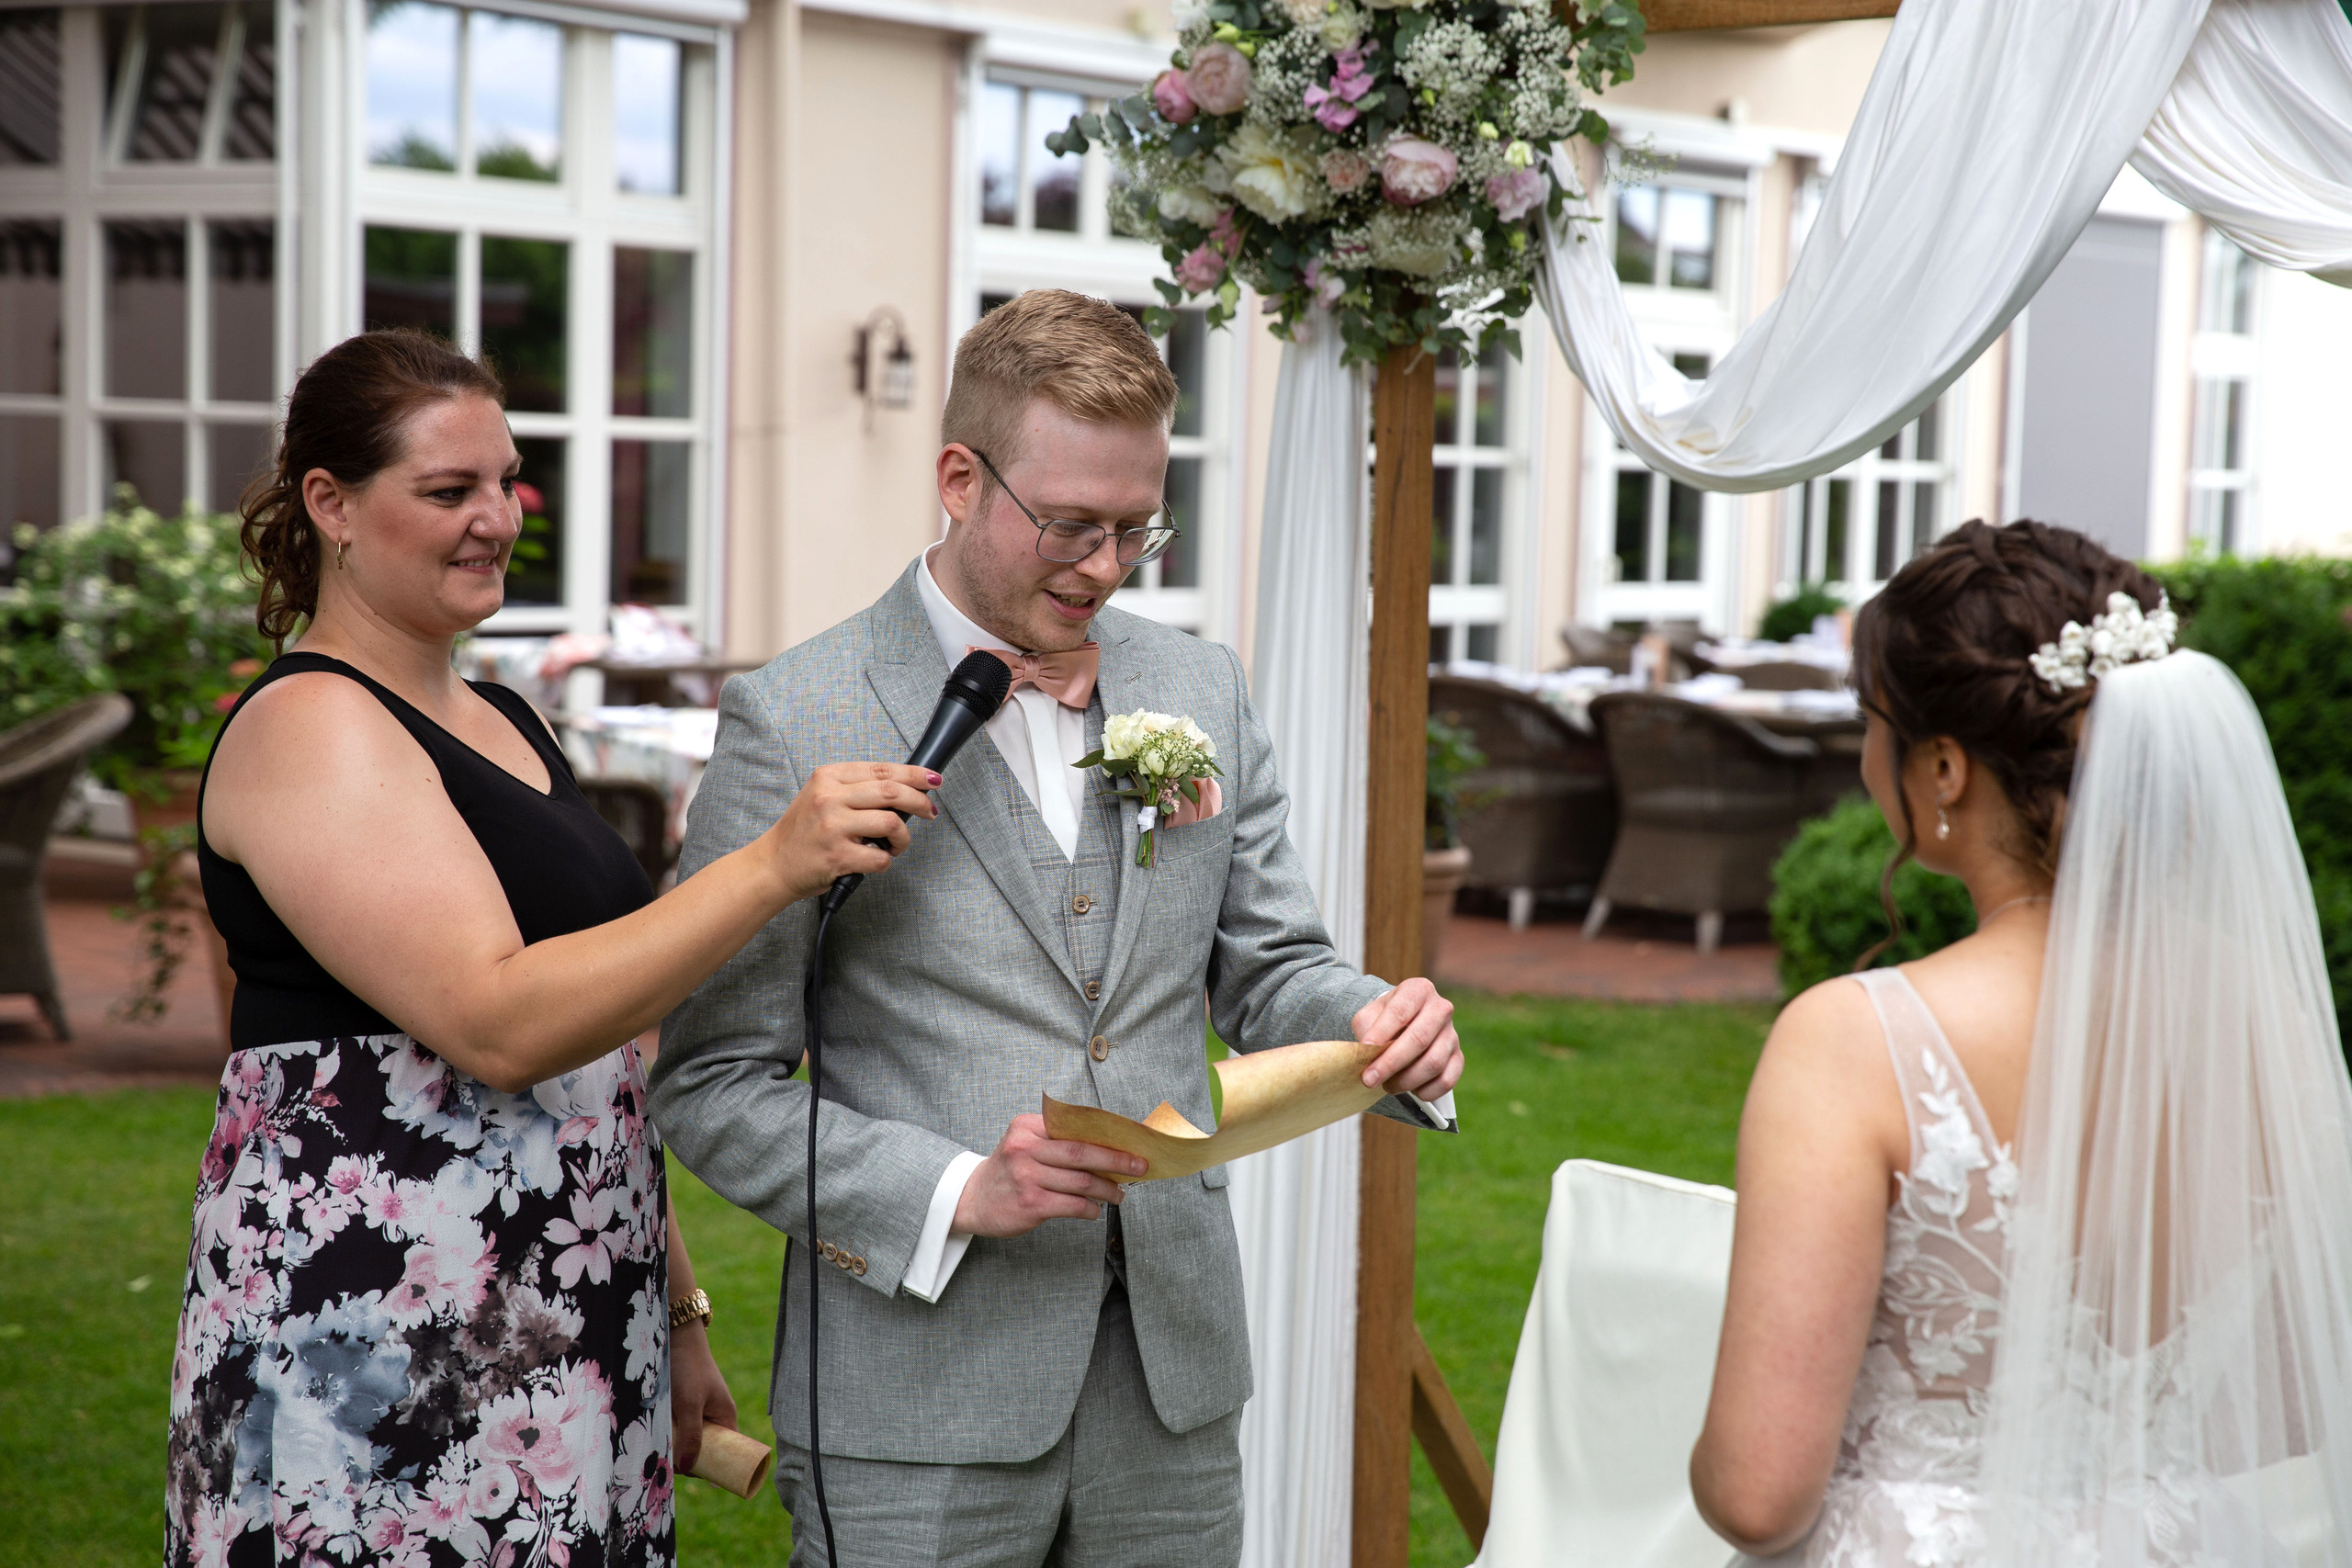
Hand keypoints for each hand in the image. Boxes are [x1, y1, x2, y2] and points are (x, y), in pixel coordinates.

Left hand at [669, 1320, 737, 1475]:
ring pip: (689, 1441)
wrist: (674, 1337)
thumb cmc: (688, 1369)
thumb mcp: (690, 1405)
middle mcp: (713, 1416)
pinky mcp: (680, 1407)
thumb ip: (691, 1436)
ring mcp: (696, 1411)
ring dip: (677, 1449)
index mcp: (726, 1416)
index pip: (730, 1451)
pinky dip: (669, 1437)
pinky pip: (677, 1430)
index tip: (708, 1484)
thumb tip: (688, 1468)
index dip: (722, 1468)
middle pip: (707, 1449)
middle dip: (692, 1461)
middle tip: (673, 1472)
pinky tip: (655, 1442)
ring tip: (661, 1459)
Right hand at [762, 762, 939, 903]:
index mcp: (828, 777)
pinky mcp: (837, 855)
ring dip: (903, 838)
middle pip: (893, 792)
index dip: (914, 774)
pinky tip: (876, 859)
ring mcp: (833, 826)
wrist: (773, 864)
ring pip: (892, 823)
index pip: (882, 770)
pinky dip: (885, 861)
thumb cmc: (803, 832)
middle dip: (920, 802)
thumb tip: (903, 791)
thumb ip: (856, 789)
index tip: (933, 780)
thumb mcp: (822, 796)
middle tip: (930, 812)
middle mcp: (830, 797)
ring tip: (895, 845)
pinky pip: (880, 857)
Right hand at [952, 1113, 1146, 1237]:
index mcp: (1027, 1127)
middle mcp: (1025, 1148)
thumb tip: (1107, 1149)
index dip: (1106, 1137)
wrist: (971, 1199)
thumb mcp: (1024, 1143)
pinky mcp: (1030, 1203)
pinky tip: (1095, 1209)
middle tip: (1139, 1166)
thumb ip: (1056, 1140)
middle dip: (1117, 1160)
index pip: (1074, 1128)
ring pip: (1081, 1181)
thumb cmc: (1008, 1171)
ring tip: (1119, 1194)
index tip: (1130, 1143)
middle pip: (1082, 1152)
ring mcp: (1027, 1176)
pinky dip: (1090, 1208)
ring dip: (1107, 1189)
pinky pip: (1072, 1205)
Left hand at [1352, 977, 1462, 1100]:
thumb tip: (1368, 1053)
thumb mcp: (1369, 1016)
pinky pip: (1447, 1080)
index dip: (1382, 1032)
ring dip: (1406, 1080)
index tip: (1365, 1049)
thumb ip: (1367, 1030)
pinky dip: (1427, 1091)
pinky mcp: (1458, 1057)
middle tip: (1369, 1079)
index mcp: (1418, 990)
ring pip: (1433, 1063)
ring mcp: (1452, 1034)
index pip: (1400, 1012)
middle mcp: (1440, 1009)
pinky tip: (1411, 1091)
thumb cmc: (1383, 1020)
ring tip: (1387, 1085)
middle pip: (1419, 1039)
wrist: (1403, 1025)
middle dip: (1391, 1063)